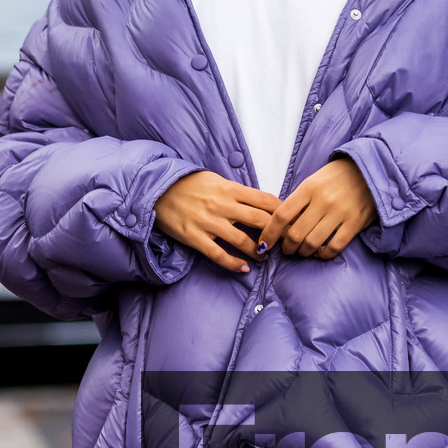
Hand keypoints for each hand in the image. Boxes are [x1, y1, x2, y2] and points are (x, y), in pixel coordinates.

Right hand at [153, 171, 277, 273]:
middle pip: (260, 221)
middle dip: (275, 234)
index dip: (282, 212)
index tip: (289, 221)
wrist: (158, 189)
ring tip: (264, 257)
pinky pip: (219, 255)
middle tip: (281, 242)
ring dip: (258, 252)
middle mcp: (222, 206)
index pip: (265, 200)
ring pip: (243, 241)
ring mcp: (209, 223)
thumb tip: (258, 202)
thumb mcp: (216, 179)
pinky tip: (243, 268)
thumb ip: (236, 192)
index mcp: (230, 189)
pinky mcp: (195, 237)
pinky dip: (233, 263)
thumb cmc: (188, 184)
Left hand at [258, 157, 376, 260]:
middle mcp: (323, 201)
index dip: (269, 233)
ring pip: (312, 243)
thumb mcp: (314, 181)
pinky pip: (334, 247)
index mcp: (309, 188)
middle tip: (286, 249)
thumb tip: (281, 224)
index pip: (282, 215)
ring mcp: (339, 213)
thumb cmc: (337, 177)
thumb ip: (299, 200)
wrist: (370, 170)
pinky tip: (320, 252)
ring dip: (303, 252)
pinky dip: (323, 254)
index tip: (264, 244)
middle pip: (295, 233)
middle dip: (287, 247)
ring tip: (302, 251)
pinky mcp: (354, 224)